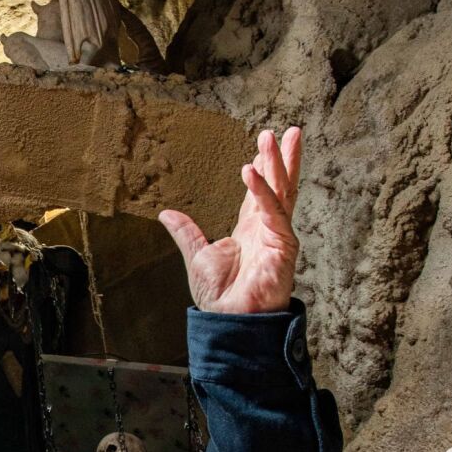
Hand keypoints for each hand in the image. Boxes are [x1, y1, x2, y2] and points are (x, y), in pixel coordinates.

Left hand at [158, 127, 300, 313]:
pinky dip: (263, 191)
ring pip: (282, 192)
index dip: (263, 167)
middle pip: (279, 186)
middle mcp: (268, 229)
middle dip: (282, 158)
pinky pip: (273, 212)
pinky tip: (252, 171)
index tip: (264, 144)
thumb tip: (166, 214)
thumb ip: (187, 232)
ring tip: (275, 137)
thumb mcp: (198, 255)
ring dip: (279, 164)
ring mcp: (278, 235)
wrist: (230, 320)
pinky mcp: (283, 245)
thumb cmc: (220, 295)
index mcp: (251, 230)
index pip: (260, 191)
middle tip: (286, 131)